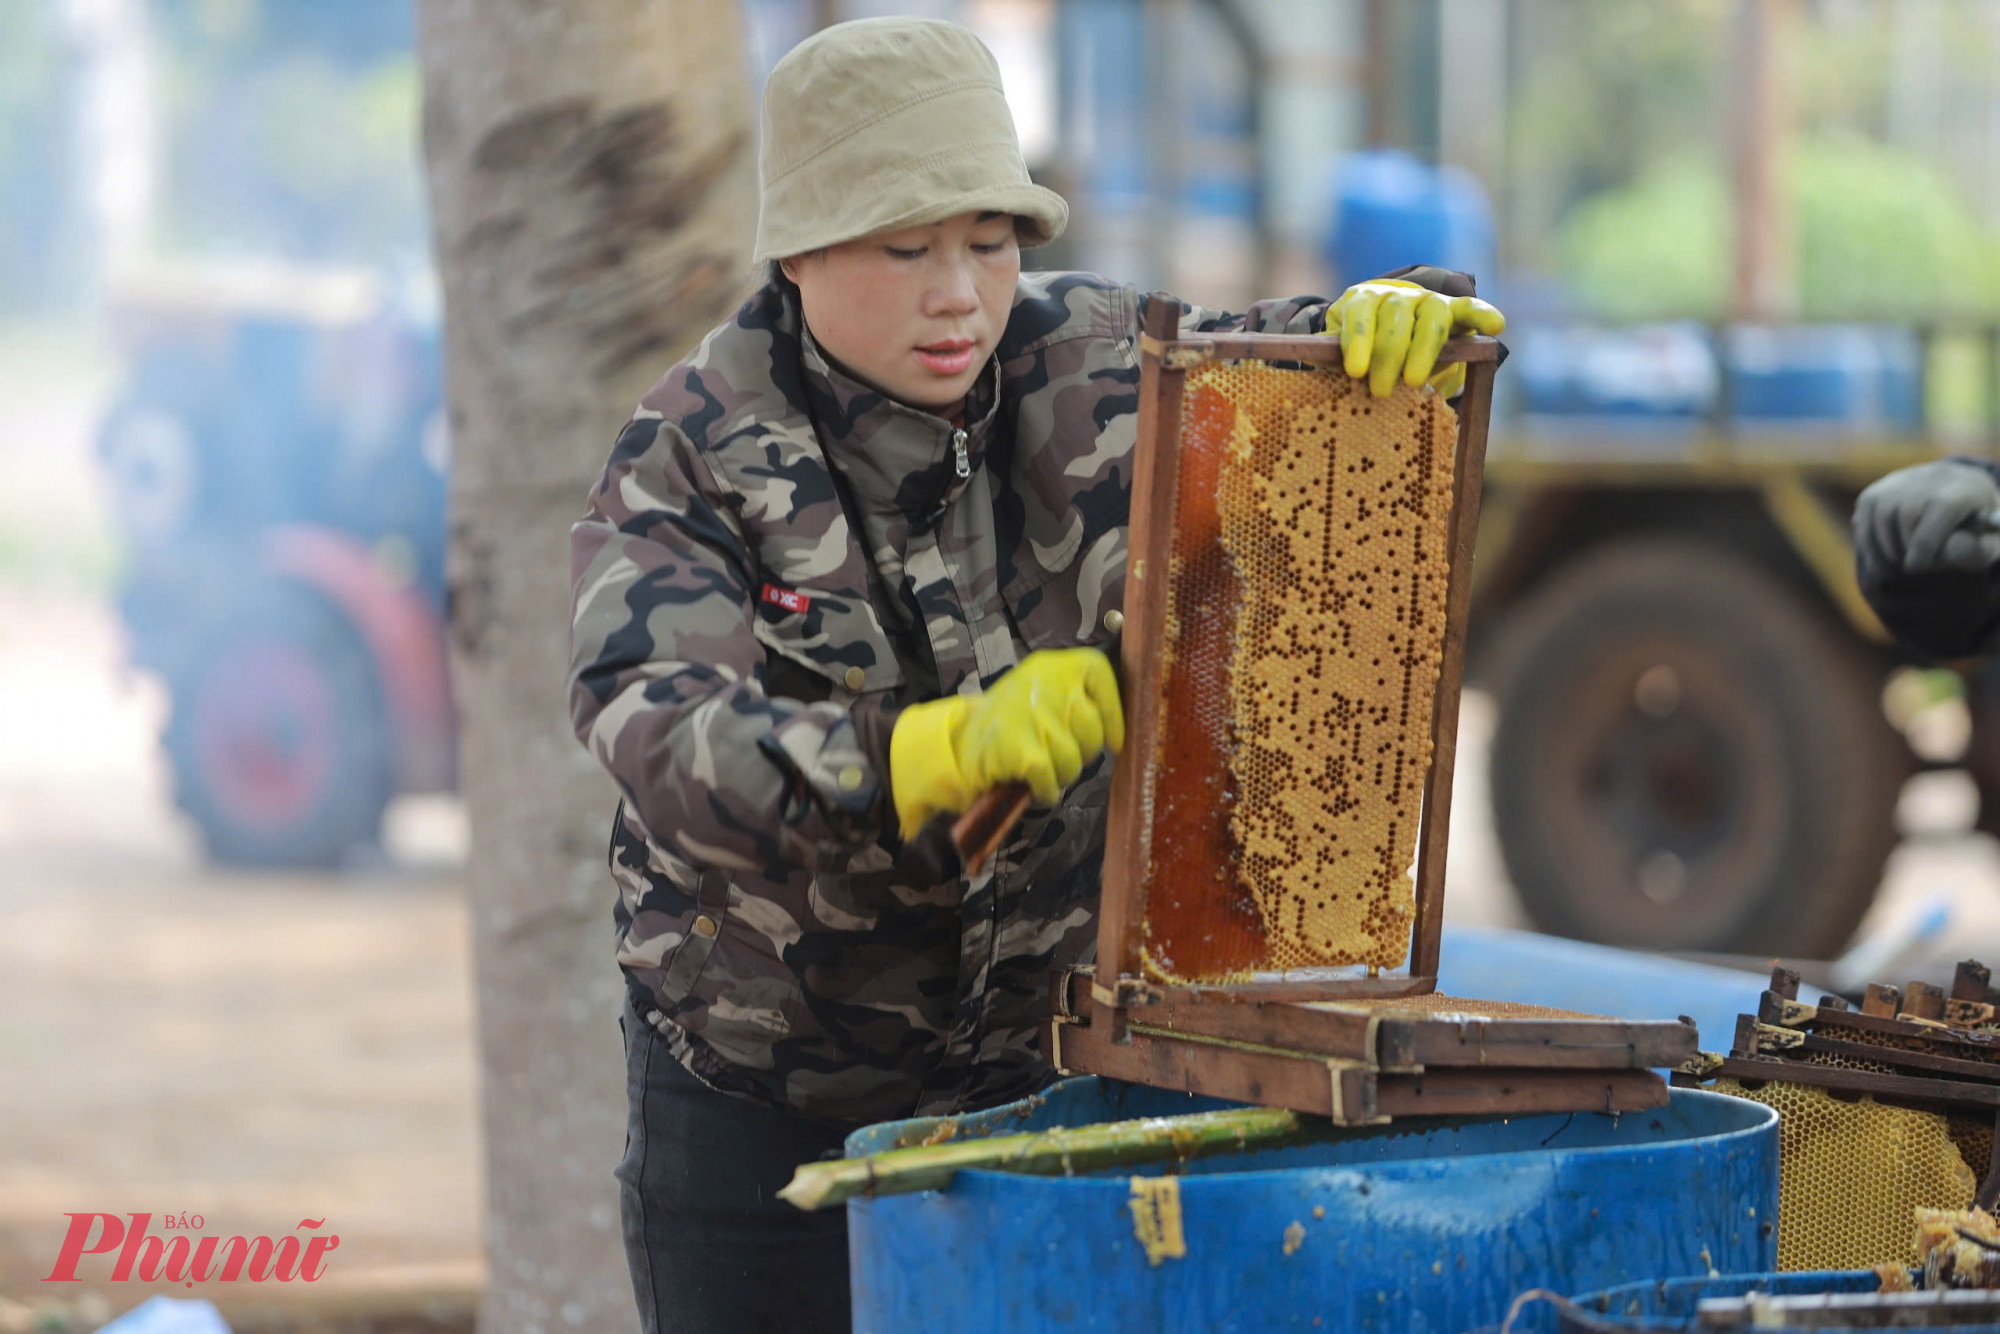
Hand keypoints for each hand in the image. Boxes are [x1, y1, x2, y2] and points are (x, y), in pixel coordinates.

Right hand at [889, 648, 1122, 838]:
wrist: (956, 746)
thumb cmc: (1010, 725)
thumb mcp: (1046, 698)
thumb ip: (1079, 701)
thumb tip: (1119, 727)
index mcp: (1052, 666)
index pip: (1099, 675)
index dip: (1112, 713)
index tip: (1111, 740)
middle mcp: (1044, 683)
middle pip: (1091, 728)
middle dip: (1081, 752)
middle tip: (1056, 753)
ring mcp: (1031, 715)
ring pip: (1074, 759)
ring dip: (1060, 774)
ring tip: (1037, 766)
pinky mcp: (1020, 748)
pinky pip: (1051, 777)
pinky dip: (1044, 789)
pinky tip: (1030, 785)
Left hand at [1325, 278, 1504, 398]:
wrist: (1386, 330)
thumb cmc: (1360, 349)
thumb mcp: (1340, 352)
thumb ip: (1334, 357)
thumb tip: (1322, 366)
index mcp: (1363, 301)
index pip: (1361, 313)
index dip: (1358, 340)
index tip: (1354, 371)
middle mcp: (1397, 297)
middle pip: (1396, 318)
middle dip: (1388, 356)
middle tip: (1380, 390)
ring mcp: (1428, 301)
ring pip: (1431, 318)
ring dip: (1423, 350)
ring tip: (1415, 382)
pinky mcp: (1455, 311)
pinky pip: (1471, 309)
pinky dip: (1483, 315)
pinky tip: (1494, 327)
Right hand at [1854, 459, 1999, 575]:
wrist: (1954, 499)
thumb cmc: (1973, 530)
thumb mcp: (1987, 543)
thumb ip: (1973, 551)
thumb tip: (1940, 554)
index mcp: (1966, 487)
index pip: (1942, 507)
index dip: (1926, 541)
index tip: (1916, 566)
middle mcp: (1929, 477)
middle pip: (1908, 513)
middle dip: (1906, 547)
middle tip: (1912, 568)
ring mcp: (1897, 483)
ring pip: (1881, 517)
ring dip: (1885, 550)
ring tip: (1898, 566)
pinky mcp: (1873, 494)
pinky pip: (1863, 522)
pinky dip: (1870, 547)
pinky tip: (1885, 559)